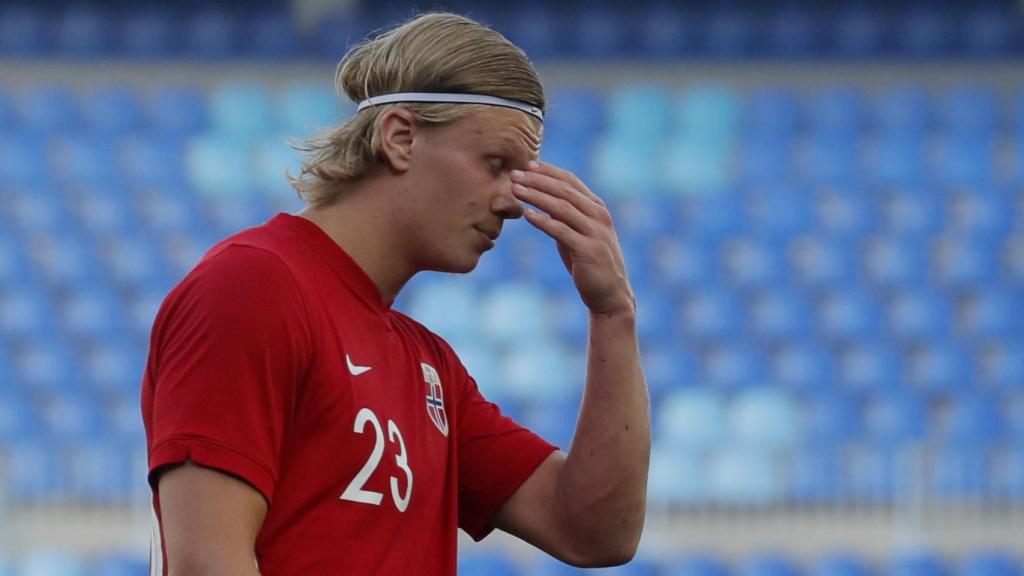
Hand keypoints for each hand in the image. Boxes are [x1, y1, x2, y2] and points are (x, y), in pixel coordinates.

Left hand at [511, 161, 634, 316]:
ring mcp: (595, 232)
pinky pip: (562, 231)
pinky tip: (527, 215)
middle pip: (564, 190)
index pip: (571, 181)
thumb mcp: (579, 234)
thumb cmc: (591, 263)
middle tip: (514, 174)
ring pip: (561, 207)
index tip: (527, 165)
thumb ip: (565, 217)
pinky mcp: (588, 250)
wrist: (610, 294)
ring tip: (515, 190)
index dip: (548, 171)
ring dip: (536, 196)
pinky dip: (543, 221)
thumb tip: (541, 203)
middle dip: (537, 180)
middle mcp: (598, 215)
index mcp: (597, 207)